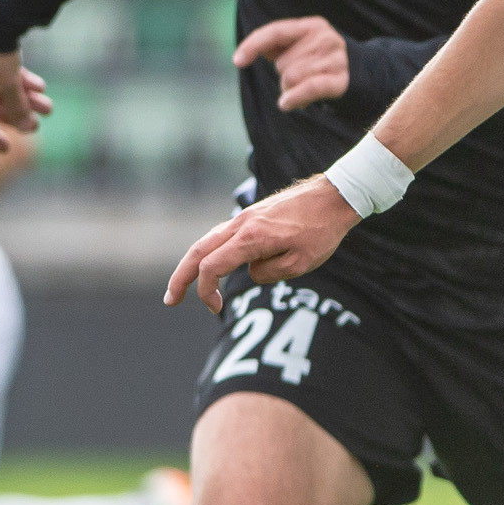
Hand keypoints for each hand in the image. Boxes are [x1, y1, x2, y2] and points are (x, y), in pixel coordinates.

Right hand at [0, 36, 49, 152]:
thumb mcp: (8, 86)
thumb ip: (18, 110)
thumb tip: (28, 129)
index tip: (8, 149)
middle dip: (19, 114)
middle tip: (41, 121)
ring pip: (1, 92)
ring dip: (24, 98)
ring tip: (48, 105)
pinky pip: (1, 78)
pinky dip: (20, 82)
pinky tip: (41, 86)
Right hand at [165, 176, 359, 307]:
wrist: (334, 196)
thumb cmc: (321, 232)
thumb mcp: (300, 263)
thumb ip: (268, 273)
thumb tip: (250, 273)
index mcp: (252, 238)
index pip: (213, 266)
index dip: (206, 290)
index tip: (216, 308)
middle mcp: (242, 224)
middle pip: (198, 251)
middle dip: (181, 277)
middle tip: (169, 300)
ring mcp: (245, 217)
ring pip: (207, 240)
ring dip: (192, 263)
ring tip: (182, 284)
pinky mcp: (252, 216)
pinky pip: (222, 234)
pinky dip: (210, 251)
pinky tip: (211, 263)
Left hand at [235, 15, 350, 111]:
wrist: (360, 71)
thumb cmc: (318, 59)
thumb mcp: (298, 45)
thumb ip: (273, 44)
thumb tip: (245, 53)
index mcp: (311, 25)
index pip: (276, 31)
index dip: (253, 45)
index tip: (237, 61)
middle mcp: (325, 38)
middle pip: (282, 63)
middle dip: (281, 77)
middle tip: (294, 79)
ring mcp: (335, 59)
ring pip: (291, 78)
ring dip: (289, 90)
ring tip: (301, 89)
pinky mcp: (340, 81)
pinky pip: (309, 88)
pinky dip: (294, 98)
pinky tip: (286, 104)